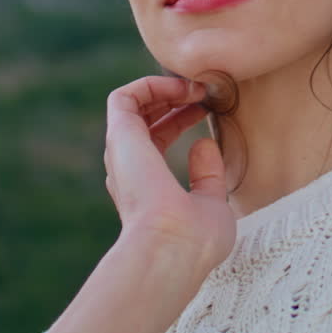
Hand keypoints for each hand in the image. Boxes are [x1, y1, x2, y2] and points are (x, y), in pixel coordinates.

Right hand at [102, 76, 235, 272]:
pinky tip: (181, 87)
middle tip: (205, 92)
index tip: (208, 110)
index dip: (181, 119)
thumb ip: (208, 175)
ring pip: (130, 105)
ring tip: (196, 86)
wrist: (173, 248)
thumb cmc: (195, 240)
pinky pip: (124, 96)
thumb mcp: (211, 203)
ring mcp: (122, 152)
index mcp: (146, 186)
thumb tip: (204, 144)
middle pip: (142, 118)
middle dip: (173, 99)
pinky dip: (151, 84)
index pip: (157, 140)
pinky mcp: (120, 135)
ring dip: (163, 88)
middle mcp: (129, 168)